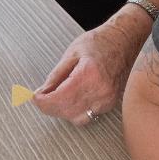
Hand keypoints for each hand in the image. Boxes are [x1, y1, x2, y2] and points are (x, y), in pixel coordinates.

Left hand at [33, 6, 150, 124]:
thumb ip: (56, 76)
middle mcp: (101, 90)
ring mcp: (108, 99)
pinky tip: (68, 100)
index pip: (61, 98)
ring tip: (54, 98)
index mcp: (89, 74)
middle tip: (40, 97)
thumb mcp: (71, 54)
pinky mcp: (110, 104)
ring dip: (61, 111)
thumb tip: (42, 92)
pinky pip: (88, 115)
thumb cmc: (99, 43)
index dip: (44, 101)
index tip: (34, 97)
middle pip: (68, 111)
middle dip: (50, 107)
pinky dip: (74, 111)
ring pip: (77, 117)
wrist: (124, 42)